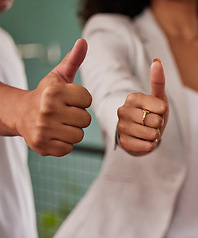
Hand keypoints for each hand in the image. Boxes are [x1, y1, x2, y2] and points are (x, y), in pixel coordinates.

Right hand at [15, 39, 92, 156]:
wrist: (20, 114)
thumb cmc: (46, 94)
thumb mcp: (59, 76)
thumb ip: (73, 60)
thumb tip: (83, 41)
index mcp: (54, 92)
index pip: (88, 100)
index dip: (81, 100)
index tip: (69, 99)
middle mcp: (47, 110)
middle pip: (86, 120)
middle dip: (78, 117)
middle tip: (64, 113)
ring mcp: (43, 129)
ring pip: (79, 136)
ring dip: (72, 131)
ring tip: (59, 124)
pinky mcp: (42, 146)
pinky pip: (69, 148)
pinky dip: (64, 144)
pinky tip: (54, 135)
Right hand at [117, 59, 168, 155]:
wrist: (145, 133)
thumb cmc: (153, 113)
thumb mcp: (159, 98)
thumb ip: (158, 81)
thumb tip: (156, 61)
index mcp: (132, 98)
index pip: (160, 107)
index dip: (163, 112)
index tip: (157, 111)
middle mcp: (123, 111)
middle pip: (155, 121)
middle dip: (159, 124)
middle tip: (152, 123)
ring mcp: (121, 127)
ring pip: (150, 135)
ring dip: (155, 136)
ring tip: (149, 132)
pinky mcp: (122, 143)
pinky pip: (144, 147)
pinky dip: (150, 146)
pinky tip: (146, 141)